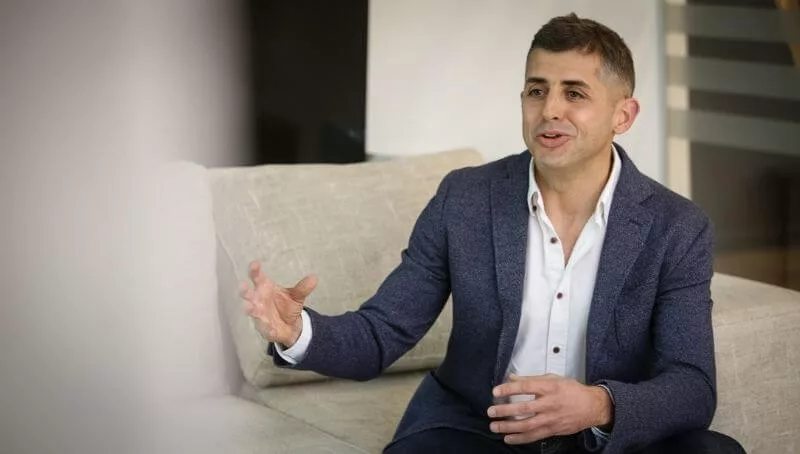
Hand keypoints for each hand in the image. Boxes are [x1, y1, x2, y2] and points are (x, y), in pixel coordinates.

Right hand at [239, 261, 317, 347]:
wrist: (290, 326)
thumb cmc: (286, 305)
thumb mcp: (296, 296)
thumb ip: (303, 288)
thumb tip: (314, 278)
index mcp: (265, 288)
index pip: (257, 277)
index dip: (254, 271)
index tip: (254, 264)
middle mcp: (259, 300)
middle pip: (248, 294)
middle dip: (245, 291)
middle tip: (243, 286)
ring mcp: (260, 315)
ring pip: (252, 311)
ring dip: (250, 309)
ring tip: (249, 307)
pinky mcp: (265, 329)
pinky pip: (265, 329)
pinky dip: (267, 329)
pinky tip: (270, 329)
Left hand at [487, 374, 612, 444]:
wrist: (592, 406)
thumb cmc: (572, 391)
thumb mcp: (553, 378)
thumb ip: (531, 379)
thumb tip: (512, 377)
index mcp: (549, 387)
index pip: (525, 387)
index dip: (509, 389)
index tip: (496, 391)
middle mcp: (549, 403)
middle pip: (523, 408)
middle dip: (504, 411)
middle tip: (491, 411)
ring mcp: (551, 418)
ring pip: (527, 425)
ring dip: (508, 427)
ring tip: (495, 426)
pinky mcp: (552, 430)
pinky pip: (534, 436)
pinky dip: (520, 438)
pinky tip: (509, 438)